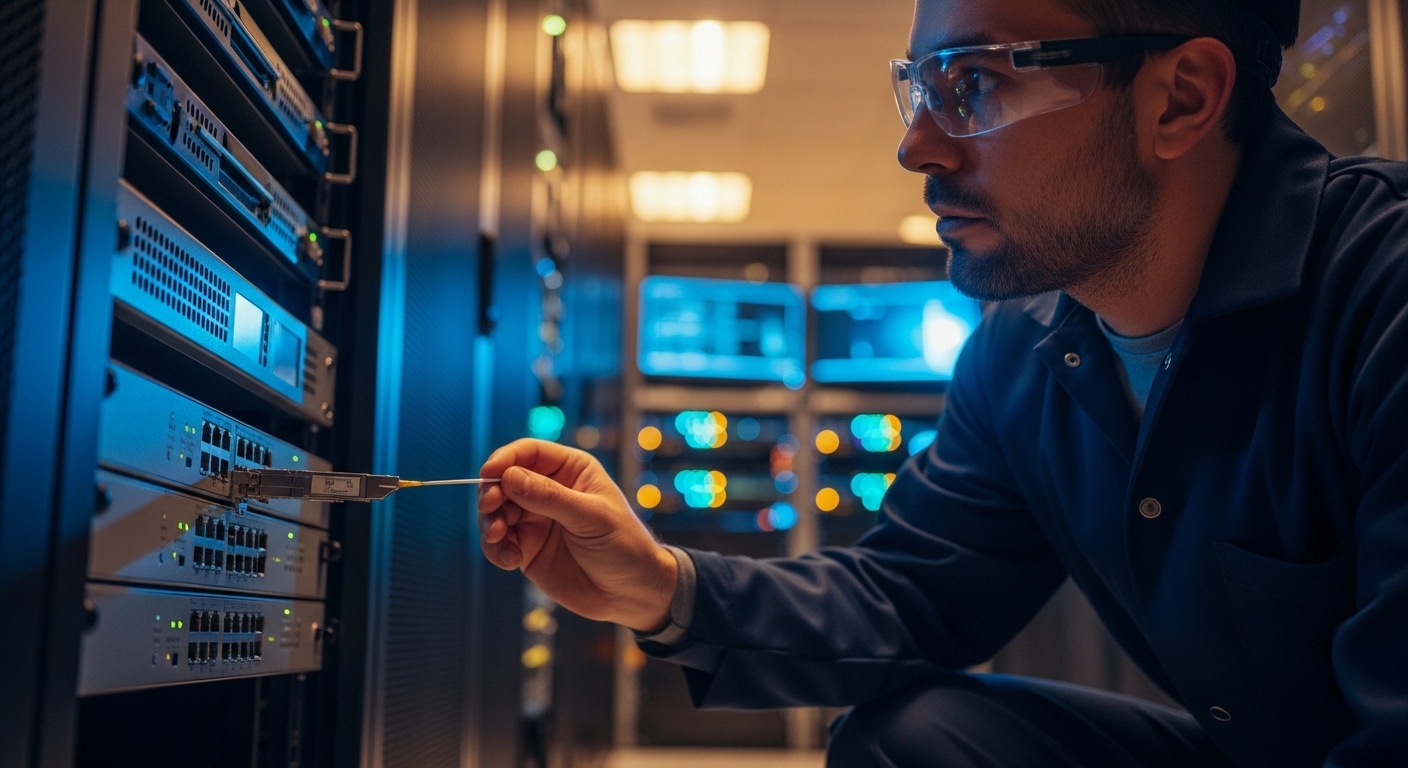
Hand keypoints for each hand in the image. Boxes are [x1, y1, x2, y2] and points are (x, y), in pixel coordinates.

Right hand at [477, 439, 677, 631]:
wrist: (632, 594)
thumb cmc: (624, 546)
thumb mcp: (591, 518)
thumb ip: (550, 497)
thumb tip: (509, 476)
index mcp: (571, 470)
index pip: (528, 452)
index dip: (505, 460)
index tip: (488, 475)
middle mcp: (549, 490)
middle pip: (504, 480)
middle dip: (491, 493)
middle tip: (491, 510)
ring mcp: (536, 520)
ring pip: (496, 512)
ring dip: (490, 524)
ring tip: (499, 539)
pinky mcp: (527, 549)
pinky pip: (499, 543)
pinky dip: (496, 550)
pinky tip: (510, 561)